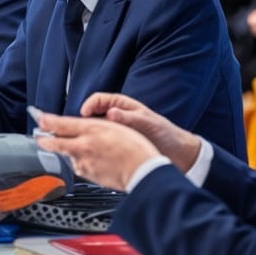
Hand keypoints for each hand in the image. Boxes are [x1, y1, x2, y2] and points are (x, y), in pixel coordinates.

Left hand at [34, 110, 159, 190]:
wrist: (143, 171)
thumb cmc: (134, 147)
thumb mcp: (112, 126)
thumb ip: (89, 125)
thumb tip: (72, 126)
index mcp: (89, 131)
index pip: (59, 124)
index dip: (45, 120)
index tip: (37, 116)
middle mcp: (82, 148)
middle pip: (54, 143)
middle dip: (45, 139)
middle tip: (40, 136)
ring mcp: (84, 164)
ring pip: (68, 154)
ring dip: (68, 150)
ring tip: (82, 146)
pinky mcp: (89, 176)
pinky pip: (79, 165)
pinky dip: (80, 161)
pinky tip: (93, 158)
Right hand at [78, 93, 200, 172]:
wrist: (180, 155)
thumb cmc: (167, 134)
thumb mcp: (148, 124)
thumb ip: (130, 118)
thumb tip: (111, 113)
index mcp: (125, 106)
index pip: (99, 99)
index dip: (89, 105)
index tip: (84, 114)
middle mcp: (119, 118)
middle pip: (94, 115)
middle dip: (84, 121)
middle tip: (76, 129)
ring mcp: (118, 132)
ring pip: (97, 130)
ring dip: (89, 135)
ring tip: (83, 142)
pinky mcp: (120, 146)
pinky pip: (103, 144)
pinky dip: (96, 147)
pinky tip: (94, 154)